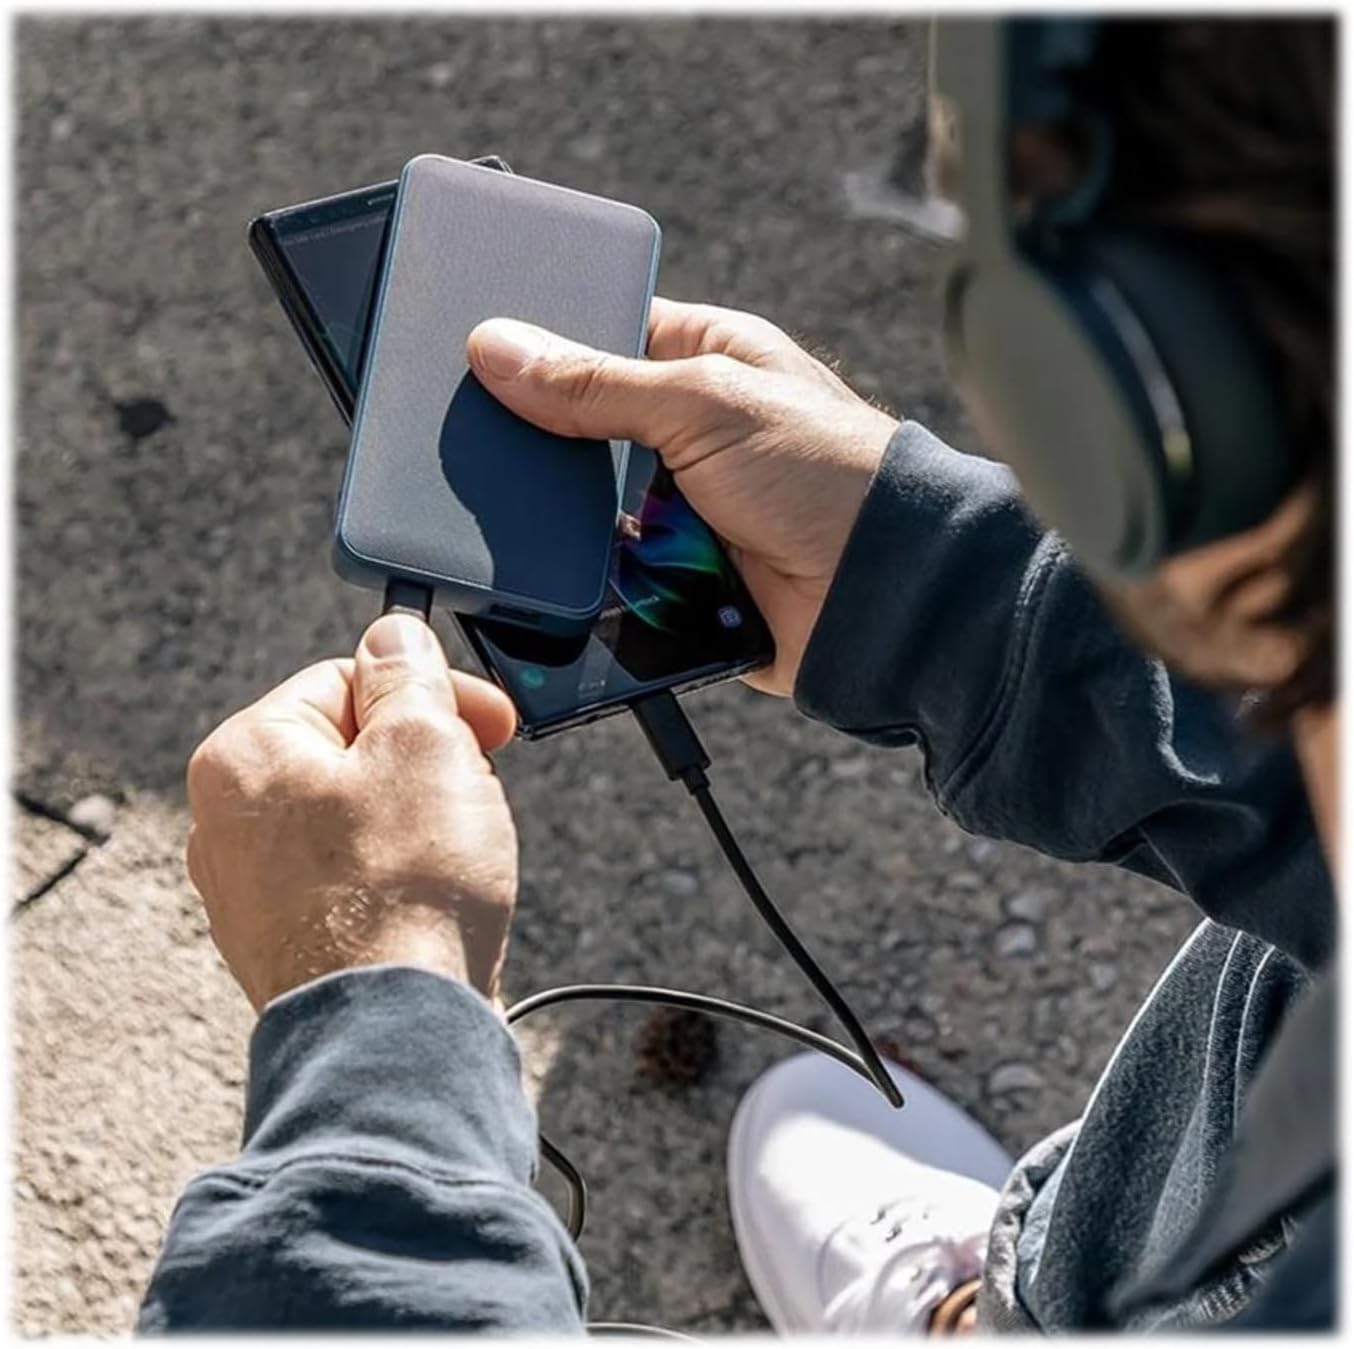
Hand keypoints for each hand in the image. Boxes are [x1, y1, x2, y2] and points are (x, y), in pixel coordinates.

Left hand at [186, 614, 518, 1011]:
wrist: (397, 1032)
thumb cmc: (404, 886)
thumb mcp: (423, 742)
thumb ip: (407, 674)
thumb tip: (393, 635)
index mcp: (247, 754)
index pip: (347, 679)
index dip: (431, 692)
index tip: (489, 720)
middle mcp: (228, 821)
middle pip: (352, 748)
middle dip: (429, 758)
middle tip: (478, 787)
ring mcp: (253, 890)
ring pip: (360, 815)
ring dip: (422, 816)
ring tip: (461, 852)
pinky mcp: (290, 942)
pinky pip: (356, 878)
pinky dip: (403, 875)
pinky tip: (438, 897)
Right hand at [467, 299, 898, 694]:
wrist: (883, 595)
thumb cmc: (827, 472)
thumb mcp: (706, 402)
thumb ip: (597, 383)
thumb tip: (497, 348)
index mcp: (708, 360)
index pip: (606, 332)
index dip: (547, 337)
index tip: (479, 344)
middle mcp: (690, 431)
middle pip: (583, 426)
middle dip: (543, 438)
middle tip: (477, 433)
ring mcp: (679, 506)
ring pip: (585, 504)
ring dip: (560, 512)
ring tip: (506, 505)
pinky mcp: (674, 576)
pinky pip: (604, 569)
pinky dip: (582, 569)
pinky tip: (545, 566)